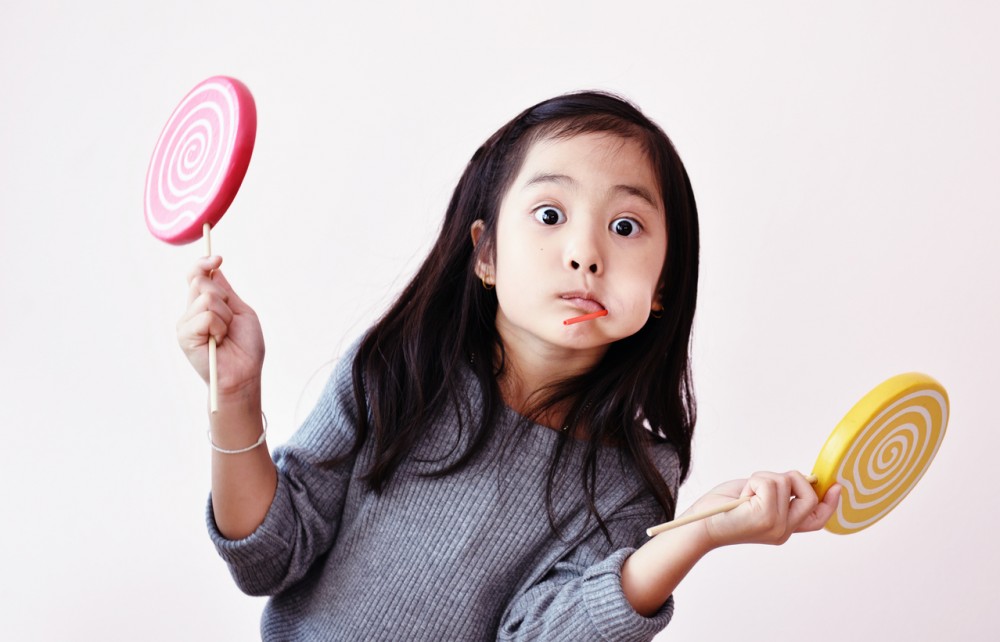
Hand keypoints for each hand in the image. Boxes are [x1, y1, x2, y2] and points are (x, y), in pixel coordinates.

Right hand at [176, 256, 264, 398]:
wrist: (244, 374)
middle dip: (223, 298)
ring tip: (225, 334)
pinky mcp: (184, 336)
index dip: (203, 263)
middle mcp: (191, 312)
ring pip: (206, 299)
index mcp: (204, 305)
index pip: (195, 276)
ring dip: (225, 316)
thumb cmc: (245, 347)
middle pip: (200, 282)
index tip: (218, 258)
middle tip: (229, 321)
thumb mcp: (240, 312)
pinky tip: (219, 341)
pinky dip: (219, 327)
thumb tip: (214, 269)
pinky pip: (206, 316)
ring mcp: (186, 323)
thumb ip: (226, 292)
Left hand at [686, 471, 841, 548]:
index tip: (837, 486)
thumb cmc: (721, 510)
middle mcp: (784, 531)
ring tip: (745, 491)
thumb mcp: (755, 497)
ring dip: (763, 478)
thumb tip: (794, 478)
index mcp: (783, 528)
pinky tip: (742, 494)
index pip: (817, 519)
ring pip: (787, 482)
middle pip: (809, 496)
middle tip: (763, 481)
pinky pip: (771, 482)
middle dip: (791, 478)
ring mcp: (777, 525)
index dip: (831, 502)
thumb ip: (777, 492)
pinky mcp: (766, 516)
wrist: (698, 527)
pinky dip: (755, 480)